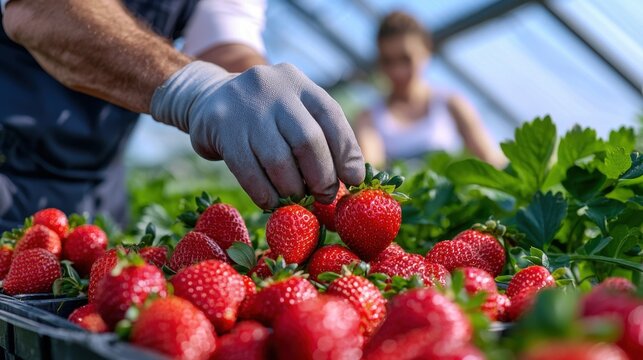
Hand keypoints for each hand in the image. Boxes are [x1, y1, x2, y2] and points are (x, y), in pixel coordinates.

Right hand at [151, 61, 364, 208]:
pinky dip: (265, 193)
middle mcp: (274, 88)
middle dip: (322, 176)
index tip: (353, 179)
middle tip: (324, 196)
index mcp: (299, 84)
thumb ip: (321, 136)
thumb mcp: (294, 112)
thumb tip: (353, 176)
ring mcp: (245, 106)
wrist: (209, 100)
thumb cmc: (266, 118)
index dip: (346, 152)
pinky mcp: (220, 126)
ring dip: (293, 189)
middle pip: (308, 140)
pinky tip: (271, 202)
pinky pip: (248, 171)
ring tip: (297, 199)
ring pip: (278, 160)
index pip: (331, 117)